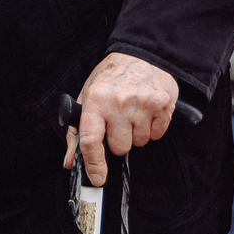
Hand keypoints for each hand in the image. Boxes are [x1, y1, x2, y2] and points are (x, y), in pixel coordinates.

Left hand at [63, 52, 177, 185]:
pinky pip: (156, 134)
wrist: (140, 55)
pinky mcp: (163, 104)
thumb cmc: (110, 79)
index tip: (97, 178)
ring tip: (132, 113)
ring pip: (139, 143)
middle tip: (117, 123)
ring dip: (135, 134)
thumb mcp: (87, 98)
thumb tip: (70, 163)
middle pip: (119, 147)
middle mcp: (119, 102)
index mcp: (95, 100)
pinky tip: (145, 111)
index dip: (93, 164)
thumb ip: (77, 134)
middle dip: (117, 141)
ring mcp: (143, 103)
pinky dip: (151, 128)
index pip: (90, 140)